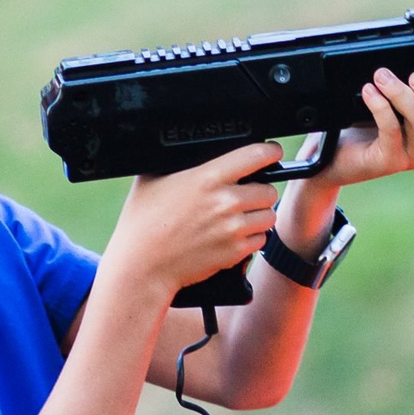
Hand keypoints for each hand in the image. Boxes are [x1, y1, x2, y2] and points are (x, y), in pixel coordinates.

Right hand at [108, 142, 285, 300]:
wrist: (142, 265)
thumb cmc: (142, 223)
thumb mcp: (152, 179)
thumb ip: (176, 162)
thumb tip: (188, 149)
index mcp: (207, 177)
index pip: (256, 155)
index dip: (269, 151)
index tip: (271, 152)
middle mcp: (225, 202)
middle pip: (269, 190)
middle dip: (259, 191)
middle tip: (244, 194)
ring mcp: (232, 229)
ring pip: (269, 216)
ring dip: (258, 215)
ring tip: (239, 216)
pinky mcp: (235, 252)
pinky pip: (261, 240)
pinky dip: (252, 237)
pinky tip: (232, 235)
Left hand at [321, 68, 413, 186]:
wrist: (330, 153)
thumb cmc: (360, 124)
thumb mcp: (389, 99)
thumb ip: (408, 85)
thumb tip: (410, 57)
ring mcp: (412, 155)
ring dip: (402, 93)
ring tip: (381, 76)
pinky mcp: (389, 161)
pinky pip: (392, 130)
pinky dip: (381, 105)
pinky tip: (369, 91)